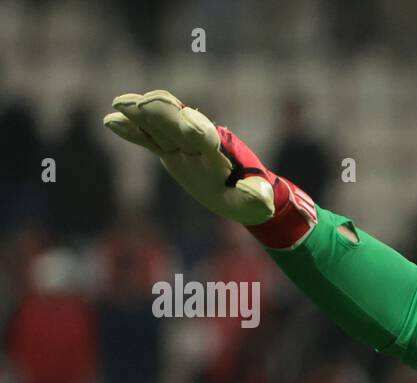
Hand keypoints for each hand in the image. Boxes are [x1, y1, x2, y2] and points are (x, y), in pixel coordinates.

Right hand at [105, 90, 315, 245]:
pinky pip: (149, 138)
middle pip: (178, 124)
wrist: (245, 191)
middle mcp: (200, 142)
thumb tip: (262, 199)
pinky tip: (111, 121)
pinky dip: (133, 130)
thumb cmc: (252, 198)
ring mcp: (183, 145)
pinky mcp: (171, 150)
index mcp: (221, 152)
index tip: (188, 119)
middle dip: (162, 113)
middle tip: (143, 103)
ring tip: (120, 105)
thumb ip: (256, 199)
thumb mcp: (257, 204)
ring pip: (160, 125)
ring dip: (141, 115)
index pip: (207, 138)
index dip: (197, 129)